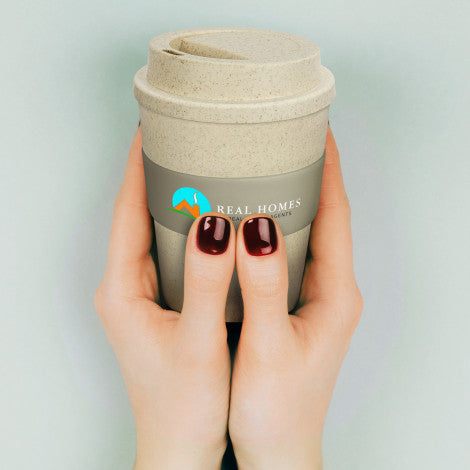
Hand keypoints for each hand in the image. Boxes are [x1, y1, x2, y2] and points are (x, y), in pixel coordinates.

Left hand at [94, 126, 234, 469]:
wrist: (182, 445)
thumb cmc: (183, 405)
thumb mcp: (198, 344)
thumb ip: (208, 285)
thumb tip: (217, 228)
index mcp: (124, 290)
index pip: (126, 211)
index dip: (137, 167)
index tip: (151, 128)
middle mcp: (129, 287)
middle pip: (139, 214)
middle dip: (158, 174)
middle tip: (184, 140)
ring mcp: (146, 295)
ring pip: (157, 232)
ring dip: (175, 199)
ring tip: (201, 167)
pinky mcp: (164, 303)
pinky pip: (174, 252)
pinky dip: (190, 228)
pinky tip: (214, 220)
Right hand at [228, 125, 362, 468]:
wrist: (277, 446)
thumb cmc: (278, 408)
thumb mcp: (269, 348)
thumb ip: (263, 288)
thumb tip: (253, 230)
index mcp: (335, 292)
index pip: (338, 213)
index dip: (328, 168)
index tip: (316, 128)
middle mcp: (330, 289)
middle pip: (325, 215)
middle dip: (308, 173)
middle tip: (283, 139)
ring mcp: (312, 296)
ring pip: (305, 233)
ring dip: (290, 199)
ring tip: (264, 167)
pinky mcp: (292, 304)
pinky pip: (287, 253)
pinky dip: (273, 228)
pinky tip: (248, 221)